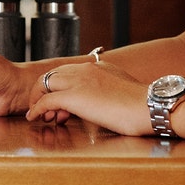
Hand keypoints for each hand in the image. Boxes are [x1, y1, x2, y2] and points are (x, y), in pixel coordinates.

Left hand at [25, 62, 153, 135]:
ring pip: (45, 84)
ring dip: (39, 99)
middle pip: (53, 75)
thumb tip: (104, 102)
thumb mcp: (123, 90)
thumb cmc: (143, 105)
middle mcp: (86, 69)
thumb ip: (109, 90)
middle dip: (45, 91)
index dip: (60, 86)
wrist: (149, 106)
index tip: (62, 103)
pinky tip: (35, 118)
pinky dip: (37, 109)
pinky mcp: (74, 97)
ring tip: (42, 116)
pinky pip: (46, 100)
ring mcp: (79, 81)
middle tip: (49, 111)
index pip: (68, 71)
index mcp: (98, 66)